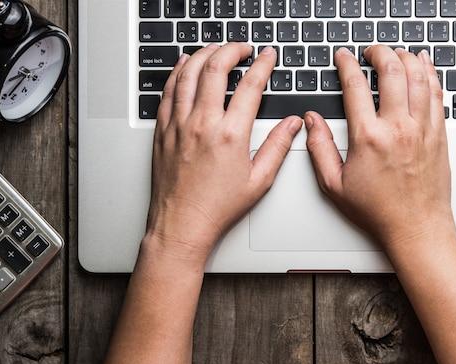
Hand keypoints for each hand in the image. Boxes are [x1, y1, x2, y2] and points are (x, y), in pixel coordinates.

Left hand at [147, 43, 302, 265]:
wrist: (182, 224)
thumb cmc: (218, 207)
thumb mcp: (259, 180)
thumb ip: (278, 147)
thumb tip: (293, 124)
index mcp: (231, 135)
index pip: (250, 86)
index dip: (262, 65)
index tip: (267, 56)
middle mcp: (202, 124)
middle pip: (215, 69)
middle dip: (232, 50)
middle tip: (243, 47)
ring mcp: (179, 125)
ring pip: (188, 73)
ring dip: (204, 54)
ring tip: (216, 49)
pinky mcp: (163, 131)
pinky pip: (167, 91)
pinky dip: (177, 72)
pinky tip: (184, 65)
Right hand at [305, 46, 453, 248]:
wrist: (416, 227)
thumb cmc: (378, 210)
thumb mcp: (334, 185)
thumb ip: (319, 148)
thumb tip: (312, 121)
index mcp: (369, 137)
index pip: (355, 85)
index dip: (347, 64)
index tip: (344, 57)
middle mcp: (398, 127)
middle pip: (392, 70)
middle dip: (379, 52)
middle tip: (371, 51)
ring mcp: (422, 129)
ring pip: (418, 77)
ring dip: (406, 58)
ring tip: (396, 53)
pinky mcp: (439, 135)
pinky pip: (437, 94)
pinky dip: (430, 74)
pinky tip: (424, 66)